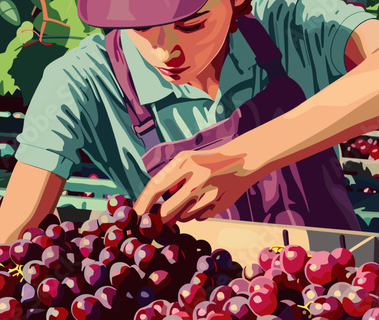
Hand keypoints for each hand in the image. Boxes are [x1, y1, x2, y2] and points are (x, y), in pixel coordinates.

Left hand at [133, 149, 260, 222]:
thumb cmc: (206, 161)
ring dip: (181, 214)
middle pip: (168, 211)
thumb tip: (151, 206)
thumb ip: (169, 180)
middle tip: (159, 219)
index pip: (156, 187)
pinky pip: (199, 218)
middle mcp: (197, 179)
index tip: (136, 215)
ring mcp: (209, 194)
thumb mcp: (186, 160)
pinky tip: (206, 200)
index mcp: (185, 163)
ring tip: (193, 198)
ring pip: (183, 217)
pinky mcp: (219, 206)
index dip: (143, 204)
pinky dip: (197, 213)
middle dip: (161, 218)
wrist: (242, 161)